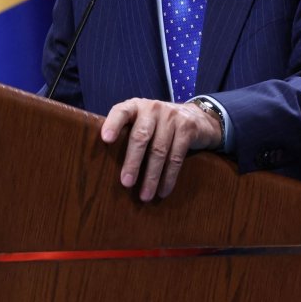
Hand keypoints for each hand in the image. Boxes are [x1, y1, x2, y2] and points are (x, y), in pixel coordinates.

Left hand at [100, 98, 222, 201]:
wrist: (196, 116)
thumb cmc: (158, 124)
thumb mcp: (141, 120)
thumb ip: (127, 132)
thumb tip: (104, 162)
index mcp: (135, 106)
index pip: (121, 112)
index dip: (113, 124)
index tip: (105, 139)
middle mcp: (152, 108)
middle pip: (140, 136)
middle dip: (132, 161)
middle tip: (126, 183)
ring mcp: (171, 117)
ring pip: (159, 150)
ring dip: (152, 176)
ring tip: (145, 196)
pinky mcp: (188, 129)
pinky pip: (176, 157)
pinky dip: (169, 176)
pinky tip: (163, 190)